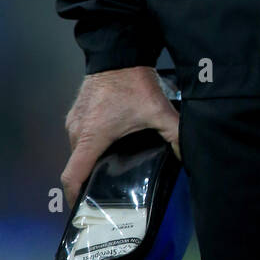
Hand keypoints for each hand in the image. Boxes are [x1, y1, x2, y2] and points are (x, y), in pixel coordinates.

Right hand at [60, 67, 180, 208]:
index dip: (73, 196)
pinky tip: (111, 143)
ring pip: (79, 149)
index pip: (71, 176)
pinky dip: (91, 144)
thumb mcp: (157, 110)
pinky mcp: (77, 109)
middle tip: (108, 191)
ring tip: (112, 168)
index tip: (82, 209)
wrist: (118, 51)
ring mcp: (74, 119)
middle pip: (77, 165)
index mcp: (90, 137)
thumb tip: (187, 155)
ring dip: (91, 159)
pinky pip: (80, 134)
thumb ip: (174, 134)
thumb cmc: (132, 82)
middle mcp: (76, 131)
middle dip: (89, 179)